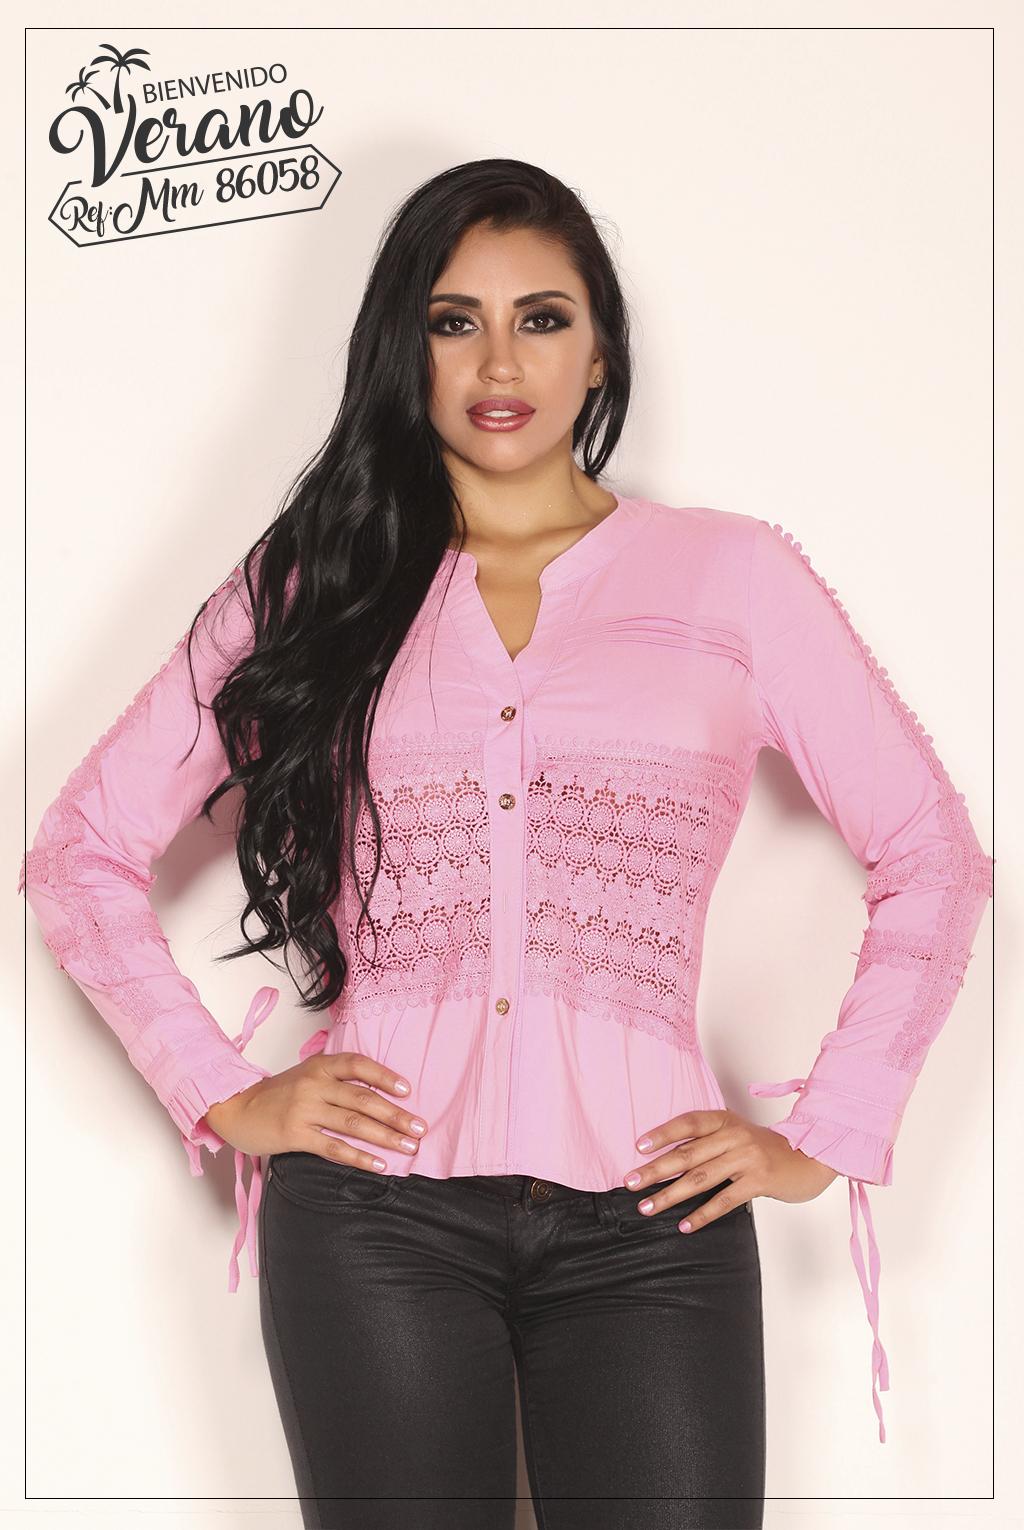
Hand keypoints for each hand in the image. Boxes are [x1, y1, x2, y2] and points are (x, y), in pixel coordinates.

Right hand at [201, 1053, 428, 1171]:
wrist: (236, 1108)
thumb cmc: (277, 1094)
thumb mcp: (307, 1075)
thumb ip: (337, 1079)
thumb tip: (378, 1094)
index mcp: (320, 1065)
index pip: (359, 1065)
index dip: (385, 1076)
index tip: (408, 1090)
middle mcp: (314, 1084)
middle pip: (363, 1098)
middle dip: (395, 1114)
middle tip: (420, 1128)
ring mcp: (304, 1109)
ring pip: (353, 1123)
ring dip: (385, 1137)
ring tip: (409, 1148)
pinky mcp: (295, 1134)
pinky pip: (334, 1148)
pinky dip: (359, 1157)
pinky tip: (379, 1165)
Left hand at [623, 1108, 838, 1230]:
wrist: (812, 1158)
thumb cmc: (768, 1150)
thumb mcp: (739, 1135)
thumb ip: (711, 1142)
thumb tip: (669, 1161)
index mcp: (726, 1121)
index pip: (688, 1123)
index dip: (662, 1133)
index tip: (638, 1146)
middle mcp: (734, 1136)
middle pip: (687, 1153)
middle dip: (655, 1170)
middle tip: (630, 1183)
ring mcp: (747, 1158)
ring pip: (700, 1178)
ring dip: (670, 1195)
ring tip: (648, 1208)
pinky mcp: (759, 1180)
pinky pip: (725, 1200)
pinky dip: (702, 1214)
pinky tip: (685, 1226)